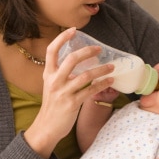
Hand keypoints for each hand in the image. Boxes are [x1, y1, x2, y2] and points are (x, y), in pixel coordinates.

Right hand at [24, 28, 113, 157]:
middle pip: (72, 59)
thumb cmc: (52, 106)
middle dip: (88, 52)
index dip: (62, 38)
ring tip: (112, 66)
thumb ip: (63, 75)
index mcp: (48, 74)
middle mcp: (54, 81)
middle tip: (100, 49)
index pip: (51, 50)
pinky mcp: (72, 103)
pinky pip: (90, 90)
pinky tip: (110, 81)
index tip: (73, 30)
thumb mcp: (52, 87)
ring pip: (85, 75)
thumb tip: (80, 64)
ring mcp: (63, 92)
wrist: (46, 128)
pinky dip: (102, 84)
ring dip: (101, 69)